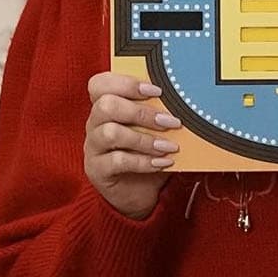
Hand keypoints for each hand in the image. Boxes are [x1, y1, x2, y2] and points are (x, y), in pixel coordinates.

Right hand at [83, 72, 180, 219]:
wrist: (139, 193)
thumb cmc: (147, 153)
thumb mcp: (153, 130)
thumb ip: (158, 113)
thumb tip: (184, 101)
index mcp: (105, 107)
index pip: (100, 84)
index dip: (126, 83)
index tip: (157, 91)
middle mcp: (94, 124)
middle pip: (106, 106)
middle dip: (141, 112)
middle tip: (169, 122)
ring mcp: (93, 147)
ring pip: (110, 133)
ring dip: (144, 139)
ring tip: (169, 147)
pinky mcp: (97, 170)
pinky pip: (117, 161)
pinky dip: (143, 161)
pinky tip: (162, 163)